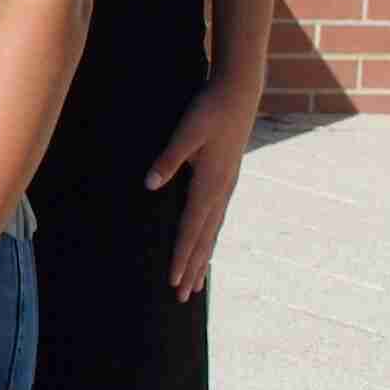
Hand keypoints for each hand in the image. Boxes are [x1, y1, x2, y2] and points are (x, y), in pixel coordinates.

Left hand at [146, 79, 261, 299]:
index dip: (182, 256)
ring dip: (203, 259)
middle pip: (204, 239)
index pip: (191, 228)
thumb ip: (168, 157)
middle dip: (193, 269)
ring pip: (213, 232)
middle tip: (182, 297)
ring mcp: (226, 187)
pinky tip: (206, 245)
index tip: (174, 280)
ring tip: (196, 284)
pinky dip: (210, 239)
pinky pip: (216, 219)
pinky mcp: (226, 180)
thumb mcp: (187, 130)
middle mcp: (221, 191)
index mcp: (210, 183)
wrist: (239, 92)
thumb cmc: (210, 108)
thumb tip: (149, 184)